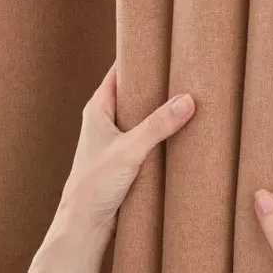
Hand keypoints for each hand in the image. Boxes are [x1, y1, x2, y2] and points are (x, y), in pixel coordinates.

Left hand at [57, 63, 194, 237]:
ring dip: (159, 112)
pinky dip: (160, 133)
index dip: (137, 59)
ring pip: (141, 117)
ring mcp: (115, 140)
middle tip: (183, 73)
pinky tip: (179, 133)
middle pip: (133, 93)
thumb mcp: (129, 150)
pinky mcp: (125, 159)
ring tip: (188, 99)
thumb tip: (187, 101)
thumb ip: (157, 126)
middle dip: (156, 85)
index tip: (161, 47)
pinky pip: (145, 138)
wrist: (84, 224)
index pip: (117, 73)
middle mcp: (105, 121)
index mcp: (97, 109)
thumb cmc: (94, 184)